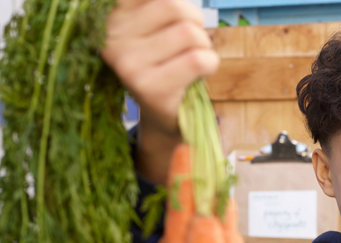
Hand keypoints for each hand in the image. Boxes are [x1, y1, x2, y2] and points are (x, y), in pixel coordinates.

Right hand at [101, 0, 219, 183]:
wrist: (164, 115)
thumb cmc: (166, 64)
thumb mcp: (156, 27)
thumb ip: (163, 8)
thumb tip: (180, 0)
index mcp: (113, 17)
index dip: (179, 6)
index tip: (175, 22)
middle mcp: (113, 38)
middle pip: (173, 5)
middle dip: (195, 21)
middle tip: (192, 42)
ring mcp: (129, 64)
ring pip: (189, 33)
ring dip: (204, 45)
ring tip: (193, 60)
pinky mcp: (150, 87)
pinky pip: (198, 60)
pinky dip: (210, 64)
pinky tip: (198, 74)